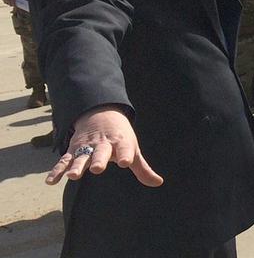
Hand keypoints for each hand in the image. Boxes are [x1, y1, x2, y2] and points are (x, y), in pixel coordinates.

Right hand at [46, 106, 162, 187]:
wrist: (100, 114)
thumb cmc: (121, 138)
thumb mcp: (133, 149)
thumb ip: (142, 168)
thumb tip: (158, 183)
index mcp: (121, 143)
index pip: (125, 149)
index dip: (126, 155)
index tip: (126, 162)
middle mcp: (103, 144)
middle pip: (101, 152)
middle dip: (99, 160)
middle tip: (97, 169)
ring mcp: (87, 147)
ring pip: (81, 156)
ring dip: (77, 165)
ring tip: (73, 176)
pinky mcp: (73, 150)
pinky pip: (64, 160)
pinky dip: (57, 170)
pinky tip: (51, 181)